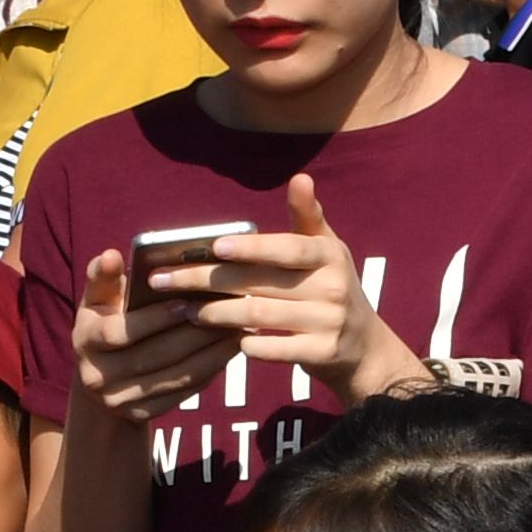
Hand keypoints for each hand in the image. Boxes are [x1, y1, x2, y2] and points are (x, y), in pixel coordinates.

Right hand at [70, 240, 242, 423]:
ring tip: (234, 332)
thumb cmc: (105, 322)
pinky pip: (180, 394)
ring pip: (172, 377)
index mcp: (85, 341)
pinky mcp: (140, 414)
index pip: (118, 333)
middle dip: (192, 335)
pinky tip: (226, 354)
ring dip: (208, 355)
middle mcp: (96, 376)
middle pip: (152, 356)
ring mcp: (118, 400)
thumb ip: (104, 276)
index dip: (153, 319)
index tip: (187, 302)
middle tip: (225, 314)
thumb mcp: (98, 300)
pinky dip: (207, 373)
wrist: (99, 380)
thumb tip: (111, 255)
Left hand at [178, 177, 420, 403]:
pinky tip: (226, 341)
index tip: (214, 246)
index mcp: (329, 255)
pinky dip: (248, 345)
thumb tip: (300, 177)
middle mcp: (333, 287)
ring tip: (184, 311)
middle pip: (259, 282)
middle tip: (167, 281)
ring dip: (215, 314)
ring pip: (259, 315)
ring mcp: (329, 322)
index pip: (287, 248)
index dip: (252, 247)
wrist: (365, 347)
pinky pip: (274, 349)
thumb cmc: (332, 288)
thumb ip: (307, 217)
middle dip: (207, 281)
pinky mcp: (322, 353)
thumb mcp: (328, 251)